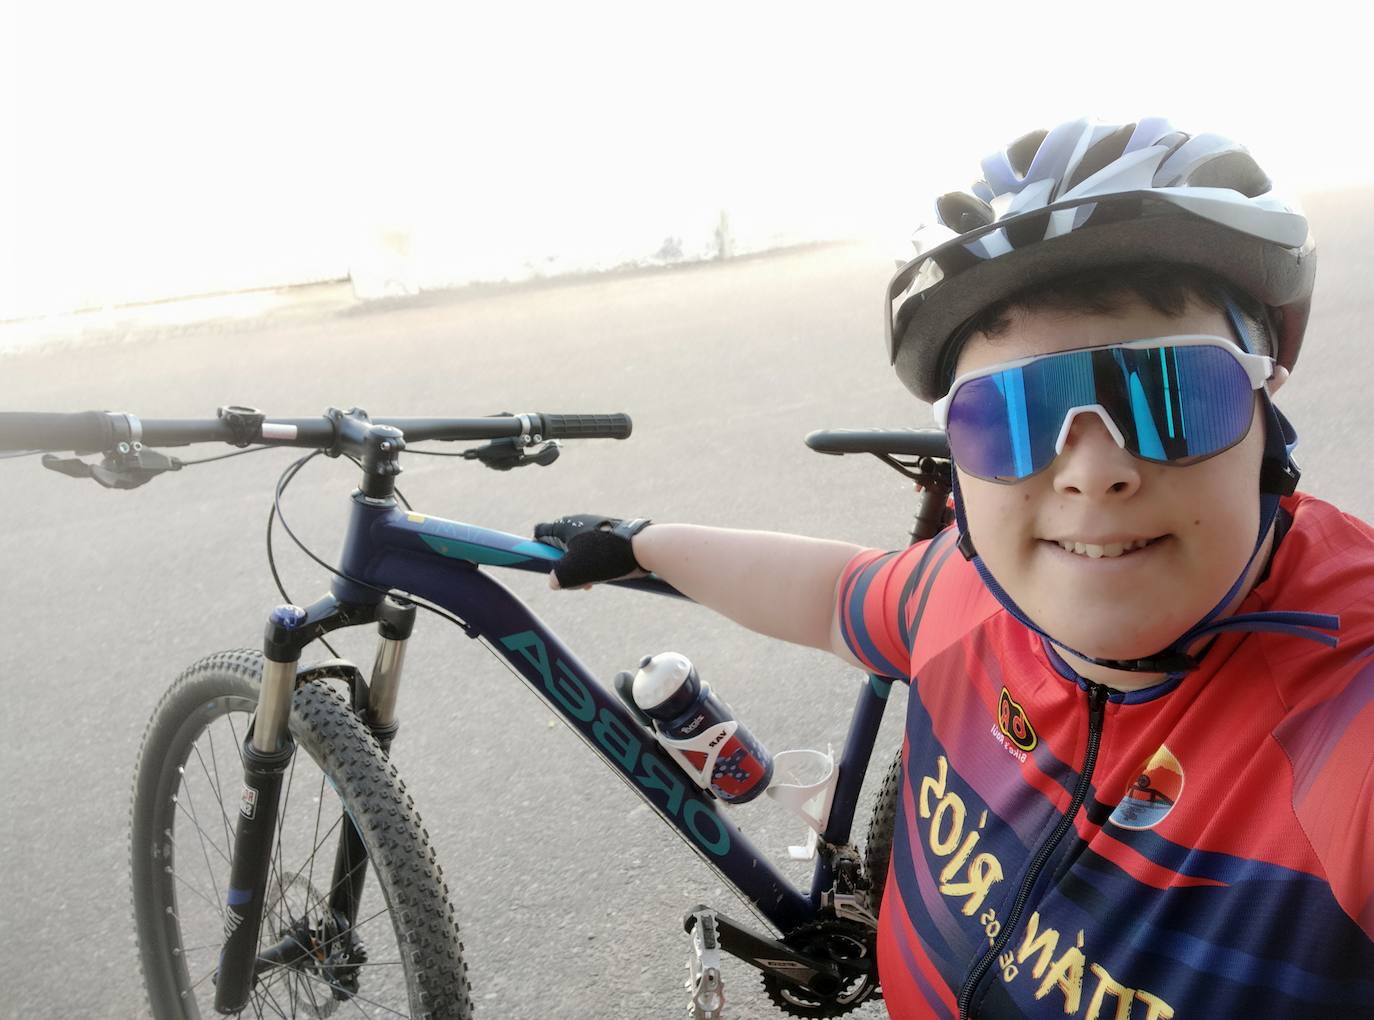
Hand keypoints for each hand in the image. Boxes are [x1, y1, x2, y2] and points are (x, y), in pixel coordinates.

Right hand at [532, 515, 651, 589]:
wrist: (644, 547)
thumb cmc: (606, 557)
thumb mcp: (574, 571)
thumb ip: (558, 577)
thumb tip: (554, 581)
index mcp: (566, 526)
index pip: (540, 531)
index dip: (537, 547)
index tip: (543, 562)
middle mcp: (580, 522)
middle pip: (561, 545)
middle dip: (563, 565)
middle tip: (574, 579)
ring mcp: (597, 527)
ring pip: (580, 550)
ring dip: (582, 567)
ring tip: (593, 581)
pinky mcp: (612, 534)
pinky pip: (597, 550)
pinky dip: (597, 563)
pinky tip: (608, 574)